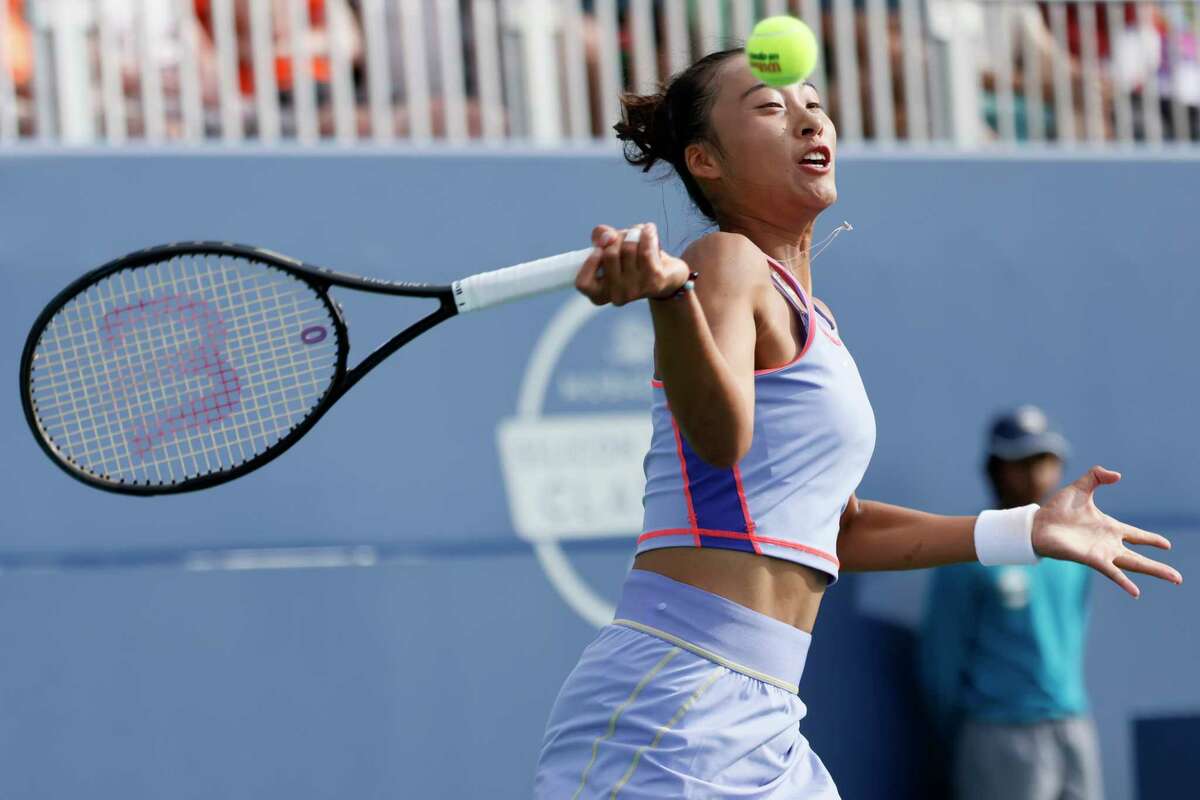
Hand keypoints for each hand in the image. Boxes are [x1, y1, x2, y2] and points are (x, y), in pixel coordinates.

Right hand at [574, 223, 691, 305]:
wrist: (668, 276)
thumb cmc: (633, 262)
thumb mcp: (612, 249)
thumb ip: (601, 238)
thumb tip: (605, 235)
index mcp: (600, 293)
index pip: (583, 283)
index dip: (589, 262)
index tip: (599, 249)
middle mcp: (616, 296)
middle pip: (609, 254)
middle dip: (617, 237)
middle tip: (625, 236)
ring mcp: (635, 290)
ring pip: (628, 249)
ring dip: (634, 233)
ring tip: (639, 234)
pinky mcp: (653, 282)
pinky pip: (646, 249)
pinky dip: (647, 234)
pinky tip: (649, 230)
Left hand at [1032, 466, 1182, 596]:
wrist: (1037, 524)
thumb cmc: (1057, 509)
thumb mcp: (1081, 487)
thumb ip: (1097, 476)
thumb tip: (1118, 476)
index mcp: (1109, 527)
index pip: (1136, 535)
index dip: (1151, 539)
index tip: (1166, 545)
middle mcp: (1108, 543)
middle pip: (1139, 556)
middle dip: (1159, 567)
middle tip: (1179, 578)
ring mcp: (1102, 553)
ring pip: (1133, 565)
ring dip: (1154, 571)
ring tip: (1175, 579)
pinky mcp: (1091, 559)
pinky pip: (1112, 572)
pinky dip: (1124, 582)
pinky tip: (1136, 591)